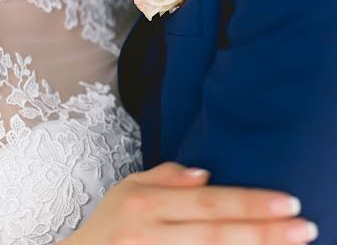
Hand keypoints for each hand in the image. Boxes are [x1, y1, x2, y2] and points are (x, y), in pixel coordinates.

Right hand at [70, 162, 317, 243]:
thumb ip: (166, 177)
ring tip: (290, 244)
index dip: (248, 202)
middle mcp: (149, 233)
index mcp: (145, 203)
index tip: (286, 202)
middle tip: (304, 227)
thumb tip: (207, 175)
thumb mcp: (128, 187)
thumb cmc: (110, 222)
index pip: (207, 201)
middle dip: (263, 231)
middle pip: (216, 233)